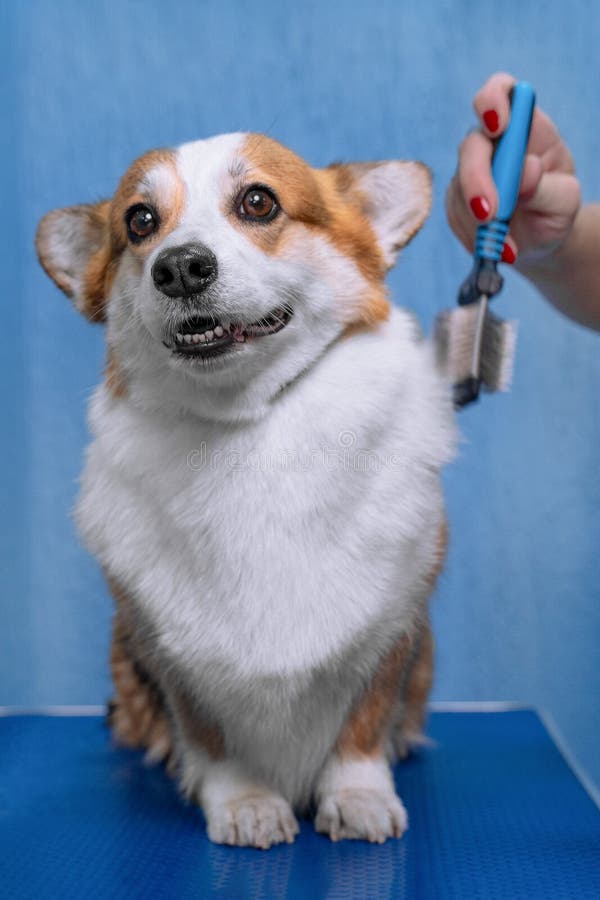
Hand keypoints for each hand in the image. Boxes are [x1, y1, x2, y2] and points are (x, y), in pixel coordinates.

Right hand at [446, 72, 580, 266]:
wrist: (541, 240)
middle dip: (477, 179)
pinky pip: (456, 216)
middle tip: (490, 215)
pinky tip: (497, 248)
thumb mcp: (564, 200)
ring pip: (459, 187)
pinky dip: (475, 237)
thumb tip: (525, 171)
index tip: (497, 127)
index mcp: (523, 126)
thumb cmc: (555, 211)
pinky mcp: (456, 201)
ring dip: (480, 221)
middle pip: (471, 146)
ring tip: (508, 247)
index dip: (492, 102)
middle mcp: (491, 143)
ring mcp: (468, 172)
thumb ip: (547, 186)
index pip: (500, 93)